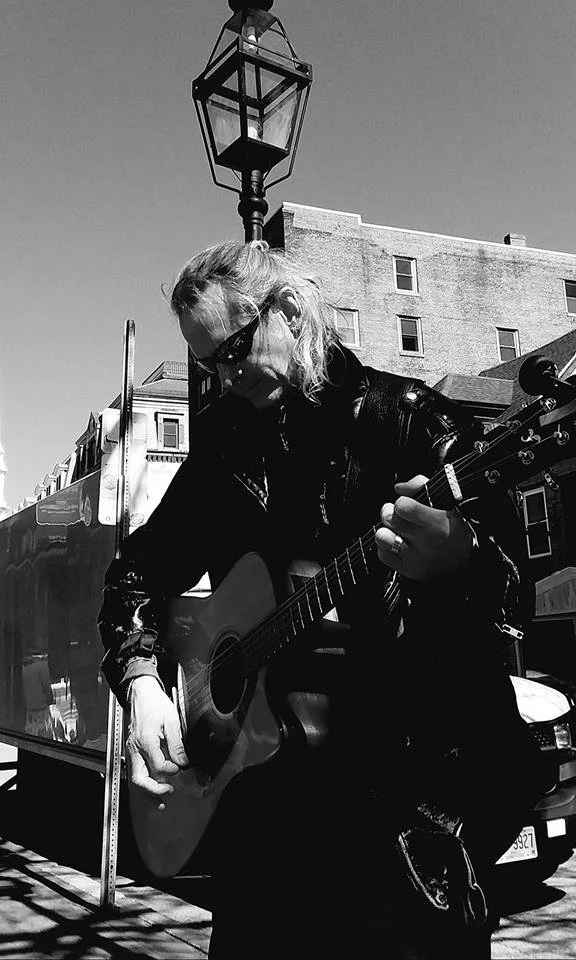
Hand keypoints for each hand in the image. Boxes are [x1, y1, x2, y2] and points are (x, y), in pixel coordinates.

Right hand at [126, 676, 188, 797]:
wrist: (141, 694)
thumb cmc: (155, 704)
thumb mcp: (172, 720)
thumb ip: (177, 744)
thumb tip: (183, 762)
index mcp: (146, 740)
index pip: (157, 766)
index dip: (170, 770)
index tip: (180, 768)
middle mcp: (135, 748)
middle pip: (140, 778)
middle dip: (154, 790)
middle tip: (169, 793)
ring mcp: (132, 751)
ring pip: (136, 778)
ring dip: (148, 792)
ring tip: (161, 802)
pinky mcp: (133, 751)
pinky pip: (137, 771)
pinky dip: (146, 783)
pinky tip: (155, 788)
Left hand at [375, 474, 474, 579]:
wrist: (468, 561)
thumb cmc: (455, 529)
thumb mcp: (447, 502)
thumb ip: (421, 486)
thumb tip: (399, 488)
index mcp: (437, 523)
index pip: (403, 506)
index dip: (402, 502)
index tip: (407, 504)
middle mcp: (425, 542)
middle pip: (390, 520)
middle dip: (390, 513)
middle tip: (398, 514)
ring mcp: (416, 558)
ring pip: (383, 538)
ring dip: (386, 531)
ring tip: (396, 530)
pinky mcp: (409, 571)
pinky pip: (384, 555)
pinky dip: (386, 548)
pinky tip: (397, 544)